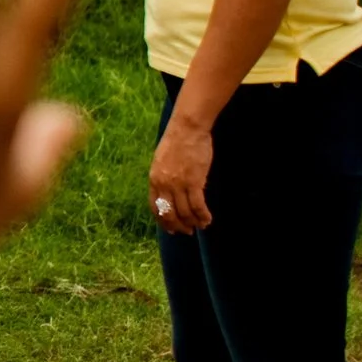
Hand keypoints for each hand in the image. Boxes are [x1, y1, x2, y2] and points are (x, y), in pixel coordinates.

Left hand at [148, 116, 214, 232]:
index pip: (155, 207)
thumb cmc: (176, 142)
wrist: (187, 129)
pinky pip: (198, 206)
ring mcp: (178, 184)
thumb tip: (170, 193)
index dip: (163, 221)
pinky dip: (203, 215)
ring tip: (201, 225)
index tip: (171, 229)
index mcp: (153, 180)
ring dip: (194, 222)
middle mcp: (164, 185)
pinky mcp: (194, 182)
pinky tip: (208, 219)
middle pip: (170, 214)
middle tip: (187, 232)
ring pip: (185, 212)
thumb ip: (163, 178)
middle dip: (179, 226)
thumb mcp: (162, 161)